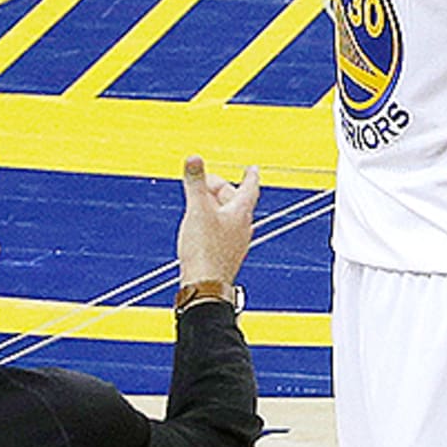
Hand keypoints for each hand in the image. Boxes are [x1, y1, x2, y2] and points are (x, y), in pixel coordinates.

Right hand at [177, 156, 258, 286]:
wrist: (204, 288)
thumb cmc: (205, 251)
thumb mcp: (197, 210)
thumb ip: (195, 183)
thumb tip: (194, 158)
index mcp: (241, 214)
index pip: (250, 188)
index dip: (250, 176)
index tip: (252, 169)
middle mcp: (242, 228)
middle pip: (236, 201)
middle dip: (221, 189)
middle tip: (204, 183)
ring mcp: (235, 244)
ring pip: (228, 218)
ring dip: (215, 207)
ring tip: (199, 204)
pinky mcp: (224, 257)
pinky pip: (222, 233)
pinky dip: (212, 223)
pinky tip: (200, 229)